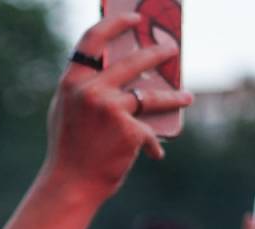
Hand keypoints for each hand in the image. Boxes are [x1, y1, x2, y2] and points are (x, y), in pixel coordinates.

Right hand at [43, 15, 191, 201]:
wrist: (71, 186)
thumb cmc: (69, 150)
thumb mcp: (68, 112)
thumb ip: (84, 88)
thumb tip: (118, 68)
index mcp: (71, 84)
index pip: (93, 40)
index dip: (116, 23)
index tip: (134, 17)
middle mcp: (91, 91)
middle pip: (132, 61)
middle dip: (157, 53)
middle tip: (171, 50)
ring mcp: (111, 109)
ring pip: (150, 95)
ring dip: (173, 95)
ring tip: (187, 96)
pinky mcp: (129, 130)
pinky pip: (148, 130)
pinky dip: (150, 144)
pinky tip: (154, 153)